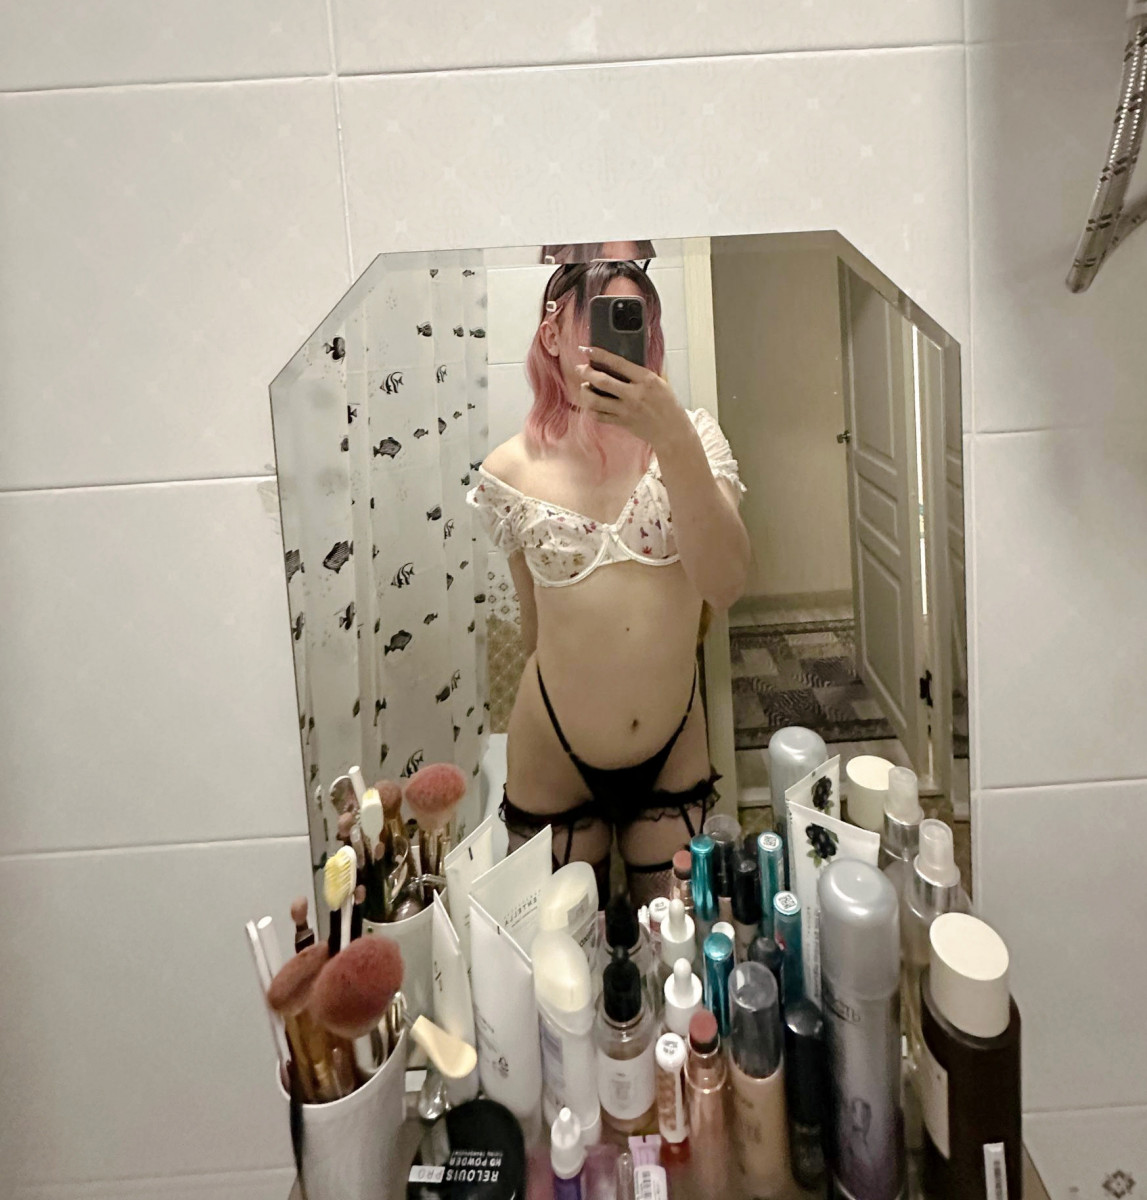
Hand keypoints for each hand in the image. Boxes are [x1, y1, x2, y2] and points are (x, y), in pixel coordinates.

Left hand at [575, 345, 690, 451]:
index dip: (600, 355)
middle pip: (602, 382)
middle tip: (579, 369)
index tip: (586, 349)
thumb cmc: (667, 404)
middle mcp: (634, 395)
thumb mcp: (660, 382)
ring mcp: (626, 410)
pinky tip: (591, 404)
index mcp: (646, 380)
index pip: (618, 363)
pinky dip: (591, 409)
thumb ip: (640, 374)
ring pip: (596, 401)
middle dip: (586, 373)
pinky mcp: (622, 423)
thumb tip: (618, 363)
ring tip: (585, 387)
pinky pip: (599, 416)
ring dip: (585, 392)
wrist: (671, 431)